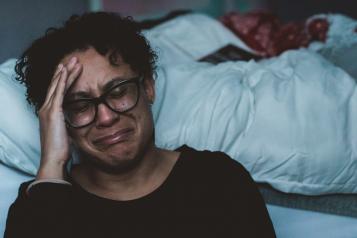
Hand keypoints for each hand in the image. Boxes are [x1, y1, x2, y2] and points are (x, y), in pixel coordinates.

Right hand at [36, 57, 81, 179]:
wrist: (54, 159)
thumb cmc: (60, 149)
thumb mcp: (64, 132)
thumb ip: (66, 123)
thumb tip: (72, 120)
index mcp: (49, 113)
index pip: (56, 92)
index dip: (62, 80)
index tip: (69, 70)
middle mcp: (46, 108)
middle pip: (56, 85)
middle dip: (64, 71)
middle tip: (73, 59)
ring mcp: (48, 109)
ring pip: (57, 85)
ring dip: (66, 71)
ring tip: (74, 60)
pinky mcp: (53, 112)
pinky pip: (59, 92)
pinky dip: (63, 80)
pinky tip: (66, 70)